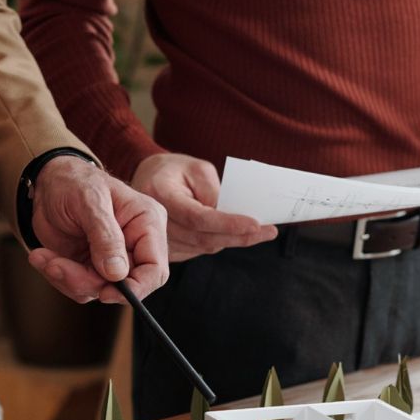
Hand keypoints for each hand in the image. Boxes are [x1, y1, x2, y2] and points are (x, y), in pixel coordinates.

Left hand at [27, 156, 168, 303]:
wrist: (47, 183)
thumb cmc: (74, 181)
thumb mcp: (89, 201)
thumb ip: (105, 237)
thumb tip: (118, 273)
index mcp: (147, 224)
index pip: (155, 269)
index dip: (136, 288)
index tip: (105, 293)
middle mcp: (134, 244)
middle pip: (124, 286)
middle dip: (88, 282)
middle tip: (56, 267)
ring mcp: (112, 259)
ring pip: (98, 290)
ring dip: (67, 279)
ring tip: (43, 257)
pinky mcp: (91, 267)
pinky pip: (80, 287)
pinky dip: (58, 276)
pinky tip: (43, 257)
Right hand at [132, 153, 276, 260]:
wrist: (149, 180)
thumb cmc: (176, 170)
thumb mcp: (198, 168)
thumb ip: (214, 192)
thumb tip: (233, 216)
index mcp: (160, 193)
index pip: (198, 217)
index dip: (228, 224)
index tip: (255, 224)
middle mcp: (155, 219)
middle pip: (203, 237)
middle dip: (239, 237)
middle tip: (269, 231)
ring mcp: (158, 238)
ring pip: (203, 247)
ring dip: (232, 241)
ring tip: (257, 232)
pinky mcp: (166, 249)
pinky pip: (197, 251)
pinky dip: (219, 243)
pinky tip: (234, 235)